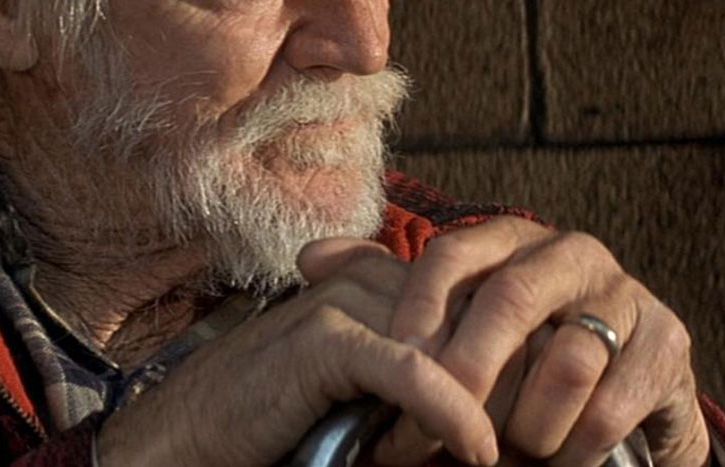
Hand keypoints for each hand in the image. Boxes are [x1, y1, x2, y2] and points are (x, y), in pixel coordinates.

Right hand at [94, 241, 496, 466]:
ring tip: (483, 455)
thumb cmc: (276, 414)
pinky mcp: (324, 338)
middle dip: (505, 385)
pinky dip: (450, 412)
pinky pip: (412, 371)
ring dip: (480, 406)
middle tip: (522, 443)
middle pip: (474, 321)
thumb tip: (497, 404)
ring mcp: (342, 300)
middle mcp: (365, 275)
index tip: (533, 417)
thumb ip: (412, 368)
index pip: (476, 304)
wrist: (191, 432)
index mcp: (377, 277)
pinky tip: (476, 448)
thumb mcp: (360, 382)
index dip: (514, 362)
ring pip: (451, 346)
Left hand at [375, 216, 709, 466]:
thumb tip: (308, 258)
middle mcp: (572, 252)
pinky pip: (613, 401)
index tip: (393, 360)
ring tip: (508, 449)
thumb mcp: (451, 323)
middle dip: (470, 370)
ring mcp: (625, 294)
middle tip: (445, 421)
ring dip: (529, 420)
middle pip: (510, 300)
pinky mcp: (669, 342)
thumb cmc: (516, 362)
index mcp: (513, 239)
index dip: (419, 308)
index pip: (452, 255)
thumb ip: (383, 286)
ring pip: (566, 358)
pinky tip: (560, 460)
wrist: (618, 403)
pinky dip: (577, 445)